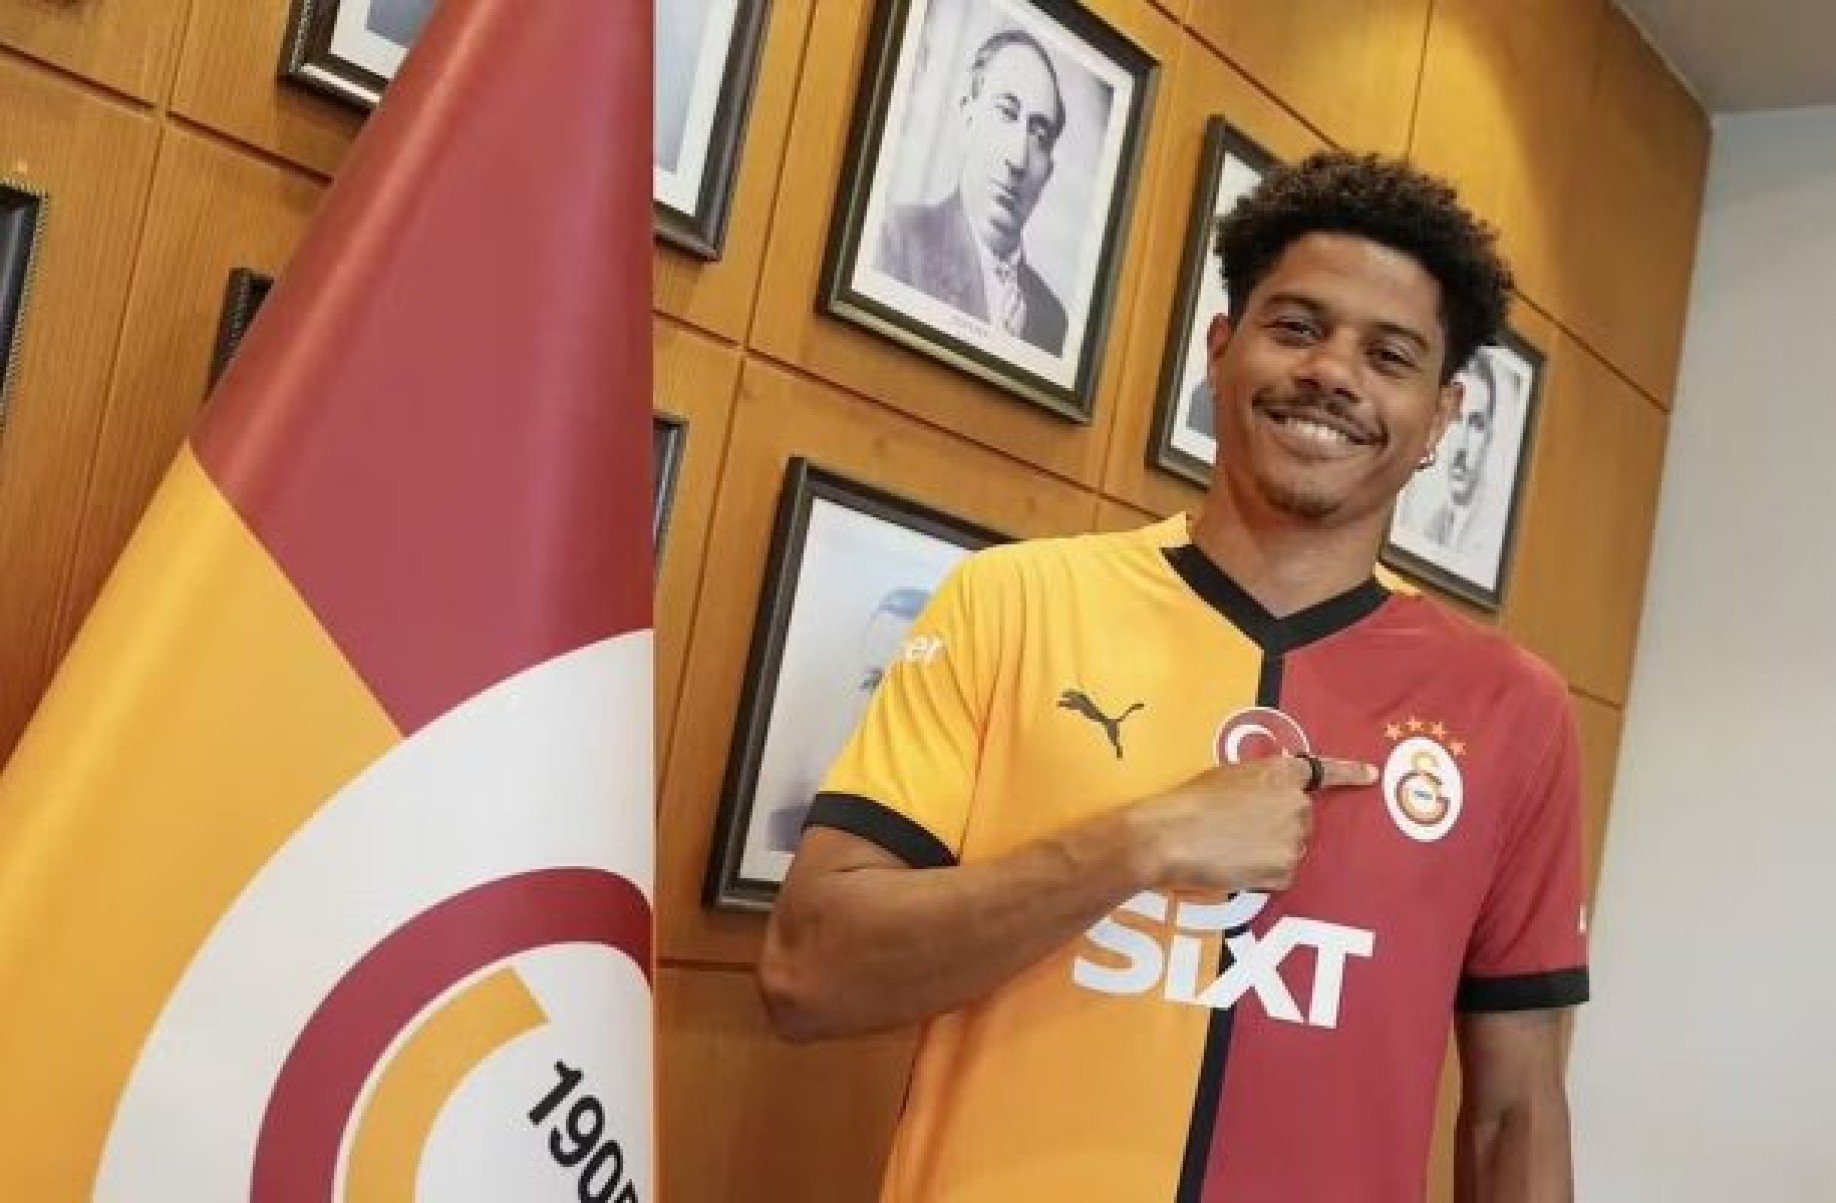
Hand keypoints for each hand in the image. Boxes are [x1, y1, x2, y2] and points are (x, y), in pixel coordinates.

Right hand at [1129, 754, 1377, 893]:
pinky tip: (1235, 866)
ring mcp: (1295, 839)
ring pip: (1290, 848)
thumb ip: (1259, 784)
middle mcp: (1297, 805)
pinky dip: (1263, 875)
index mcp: (1281, 773)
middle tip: (1240, 831)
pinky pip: (1281, 874)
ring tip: (1232, 849)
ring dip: (1270, 851)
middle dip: (1279, 826)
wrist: (1171, 835)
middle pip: (1301, 820)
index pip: (1324, 772)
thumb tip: (1265, 799)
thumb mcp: (1229, 777)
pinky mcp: (1286, 870)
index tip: (1372, 776)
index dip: (1350, 774)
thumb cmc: (1190, 802)